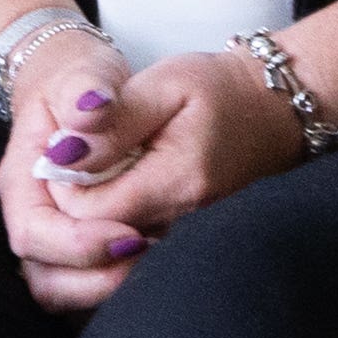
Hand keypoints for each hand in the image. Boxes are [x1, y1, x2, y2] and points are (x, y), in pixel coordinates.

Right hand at [0, 28, 146, 311]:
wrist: (83, 92)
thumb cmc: (85, 84)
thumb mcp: (88, 72)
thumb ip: (88, 92)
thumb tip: (88, 120)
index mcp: (22, 176)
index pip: (35, 231)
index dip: (82, 243)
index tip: (135, 232)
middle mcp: (32, 215)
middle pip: (46, 279)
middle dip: (100, 280)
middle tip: (154, 252)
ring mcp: (52, 239)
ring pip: (66, 294)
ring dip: (110, 290)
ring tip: (157, 258)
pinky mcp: (79, 251)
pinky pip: (91, 289)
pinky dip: (122, 286)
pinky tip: (158, 259)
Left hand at [46, 48, 302, 240]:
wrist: (275, 112)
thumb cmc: (219, 90)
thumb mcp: (165, 84)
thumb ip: (114, 122)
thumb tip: (63, 154)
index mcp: (178, 183)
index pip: (88, 213)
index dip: (62, 184)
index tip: (66, 149)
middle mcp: (184, 224)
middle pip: (95, 241)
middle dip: (71, 203)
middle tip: (80, 158)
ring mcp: (187, 238)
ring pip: (110, 253)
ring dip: (90, 216)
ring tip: (101, 169)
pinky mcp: (185, 241)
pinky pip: (131, 251)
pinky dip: (112, 225)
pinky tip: (119, 188)